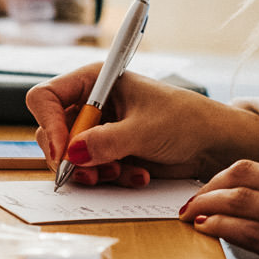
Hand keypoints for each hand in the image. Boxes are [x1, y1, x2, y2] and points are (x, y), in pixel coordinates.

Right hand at [26, 66, 258, 187]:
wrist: (211, 143)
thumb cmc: (185, 120)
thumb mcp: (144, 129)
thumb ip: (106, 142)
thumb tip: (71, 154)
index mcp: (95, 81)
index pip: (46, 97)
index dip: (50, 124)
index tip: (64, 152)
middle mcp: (91, 104)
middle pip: (52, 131)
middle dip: (70, 157)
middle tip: (92, 173)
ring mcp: (97, 130)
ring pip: (69, 156)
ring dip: (91, 171)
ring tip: (121, 173)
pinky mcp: (107, 153)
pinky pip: (89, 171)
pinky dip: (108, 177)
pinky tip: (136, 174)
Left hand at [179, 159, 258, 258]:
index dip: (232, 181)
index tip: (215, 192)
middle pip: (244, 174)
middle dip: (209, 186)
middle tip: (191, 200)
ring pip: (241, 198)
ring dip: (205, 205)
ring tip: (189, 215)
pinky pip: (250, 231)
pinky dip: (220, 227)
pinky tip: (205, 231)